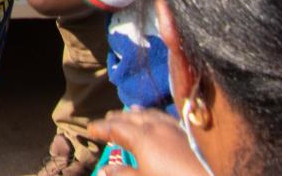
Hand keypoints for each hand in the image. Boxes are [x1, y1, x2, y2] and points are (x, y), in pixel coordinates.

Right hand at [89, 109, 209, 175]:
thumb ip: (123, 174)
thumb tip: (104, 171)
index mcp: (141, 138)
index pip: (114, 128)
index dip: (100, 128)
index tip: (90, 129)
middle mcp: (156, 127)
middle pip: (131, 117)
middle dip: (117, 118)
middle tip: (107, 121)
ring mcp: (176, 128)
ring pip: (151, 114)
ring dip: (137, 113)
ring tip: (130, 112)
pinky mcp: (192, 134)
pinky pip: (168, 118)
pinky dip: (156, 116)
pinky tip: (159, 120)